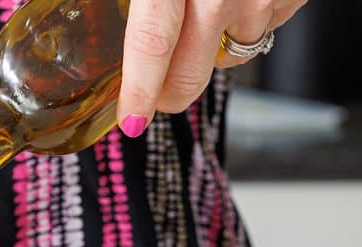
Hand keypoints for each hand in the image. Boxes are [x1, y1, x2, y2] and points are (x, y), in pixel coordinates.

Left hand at [117, 0, 307, 136]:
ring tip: (200, 16)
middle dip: (168, 95)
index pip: (151, 48)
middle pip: (189, 76)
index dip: (140, 93)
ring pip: (229, 57)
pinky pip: (263, 30)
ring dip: (210, 51)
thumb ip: (133, 3)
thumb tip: (98, 21)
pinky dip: (245, 24)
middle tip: (156, 91)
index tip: (132, 120)